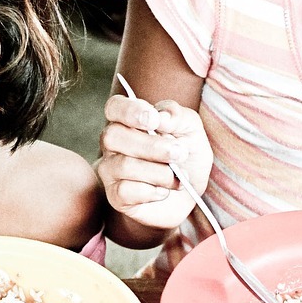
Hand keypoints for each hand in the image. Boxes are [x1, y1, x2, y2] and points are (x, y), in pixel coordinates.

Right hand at [96, 94, 212, 230]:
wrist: (188, 195)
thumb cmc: (185, 157)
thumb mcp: (191, 131)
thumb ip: (178, 116)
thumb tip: (161, 116)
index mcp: (128, 120)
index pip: (115, 107)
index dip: (130, 111)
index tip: (153, 121)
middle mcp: (113, 143)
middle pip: (114, 136)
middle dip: (151, 146)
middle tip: (179, 153)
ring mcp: (110, 170)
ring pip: (124, 165)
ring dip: (159, 172)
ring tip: (180, 177)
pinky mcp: (115, 196)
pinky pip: (125, 191)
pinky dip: (152, 192)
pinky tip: (164, 192)